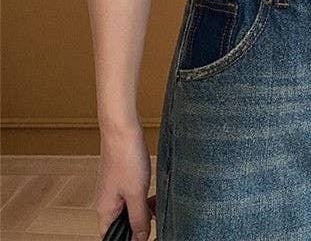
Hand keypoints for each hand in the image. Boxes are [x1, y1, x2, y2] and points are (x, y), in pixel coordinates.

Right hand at [95, 123, 153, 239]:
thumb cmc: (126, 158)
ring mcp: (113, 190)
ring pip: (128, 210)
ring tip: (157, 206)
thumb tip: (140, 239)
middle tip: (155, 218)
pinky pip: (131, 197)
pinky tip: (152, 193)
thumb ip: (138, 218)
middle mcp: (106, 202)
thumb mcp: (136, 193)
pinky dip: (142, 198)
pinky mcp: (121, 179)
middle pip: (121, 224)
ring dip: (143, 211)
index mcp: (105, 210)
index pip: (112, 237)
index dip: (128, 239)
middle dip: (139, 224)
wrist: (122, 130)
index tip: (145, 235)